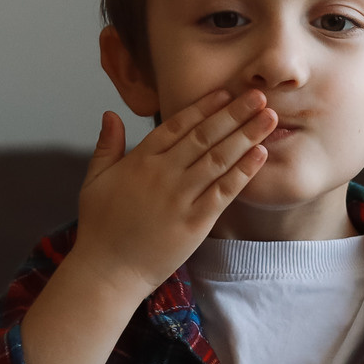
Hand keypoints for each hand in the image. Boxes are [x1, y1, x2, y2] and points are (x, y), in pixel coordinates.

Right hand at [68, 89, 277, 301]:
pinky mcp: (195, 222)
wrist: (108, 271)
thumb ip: (106, 145)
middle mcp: (163, 174)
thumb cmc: (100, 228)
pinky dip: (244, 171)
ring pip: (219, 159)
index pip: (178, 124)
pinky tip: (260, 154)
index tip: (227, 92)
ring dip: (246, 135)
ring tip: (269, 118)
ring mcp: (181, 197)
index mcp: (140, 160)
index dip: (205, 106)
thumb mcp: (94, 180)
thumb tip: (111, 114)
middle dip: (235, 113)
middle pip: (205, 136)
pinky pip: (224, 191)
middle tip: (259, 95)